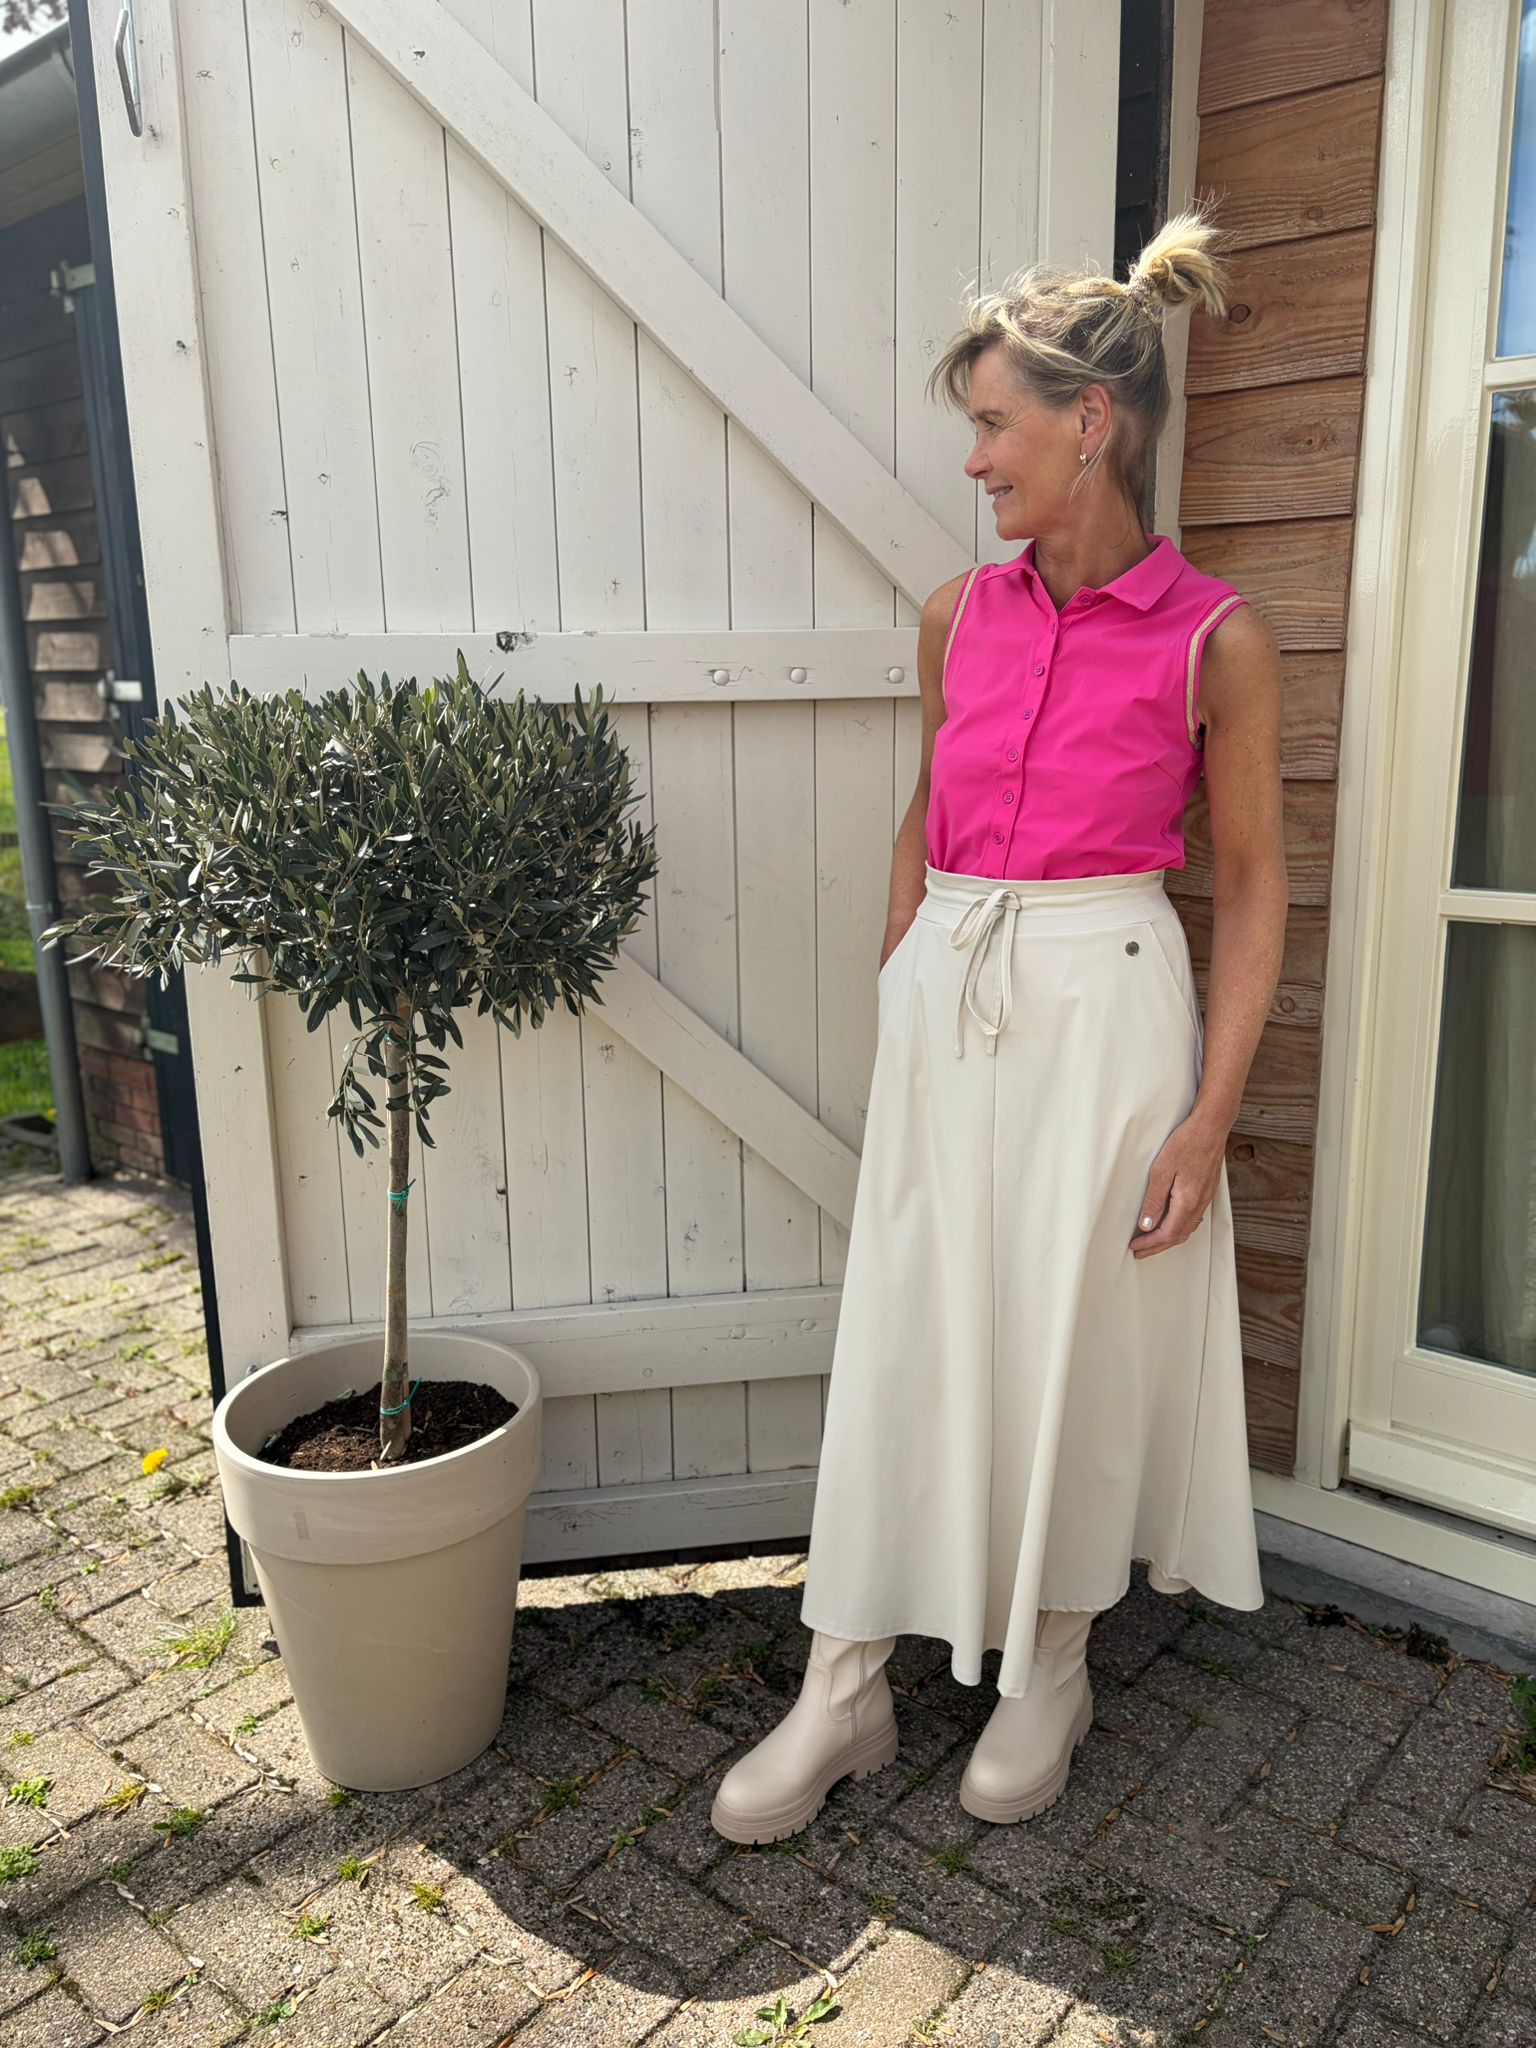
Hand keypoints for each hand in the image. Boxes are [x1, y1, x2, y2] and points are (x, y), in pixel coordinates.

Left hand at [1130, 1114, 1226, 1256]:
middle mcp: (1199, 1204)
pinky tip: (1172, 1225)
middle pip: (1177, 1236)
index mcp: (1187, 1201)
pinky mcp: (1207, 1191)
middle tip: (1140, 1252)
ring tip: (1153, 1242)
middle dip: (1157, 1247)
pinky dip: (1180, 1228)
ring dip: (1169, 1239)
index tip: (1135, 1247)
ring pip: (1187, 1229)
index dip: (1150, 1243)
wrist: (1211, 1128)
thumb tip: (1146, 1225)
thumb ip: (1154, 1201)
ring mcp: (1206, 1198)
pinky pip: (1193, 1219)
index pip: (1166, 1233)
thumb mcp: (1161, 1171)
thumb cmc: (1186, 1143)